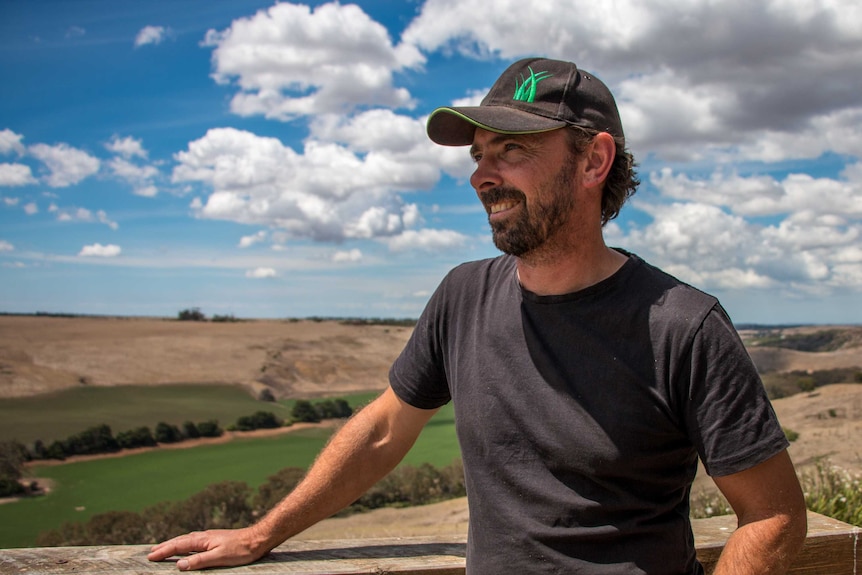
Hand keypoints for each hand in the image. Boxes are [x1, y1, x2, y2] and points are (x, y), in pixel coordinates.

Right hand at [147, 527, 269, 570]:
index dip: (164, 551)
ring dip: (174, 544)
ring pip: (187, 540)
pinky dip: (185, 543)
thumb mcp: (219, 558)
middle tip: (151, 552)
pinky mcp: (216, 539)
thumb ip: (199, 560)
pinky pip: (195, 541)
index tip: (150, 556)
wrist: (258, 539)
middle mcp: (205, 536)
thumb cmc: (241, 550)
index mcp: (203, 540)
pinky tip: (188, 545)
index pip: (178, 546)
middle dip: (165, 546)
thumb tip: (179, 564)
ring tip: (164, 548)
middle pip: (180, 541)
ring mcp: (210, 537)